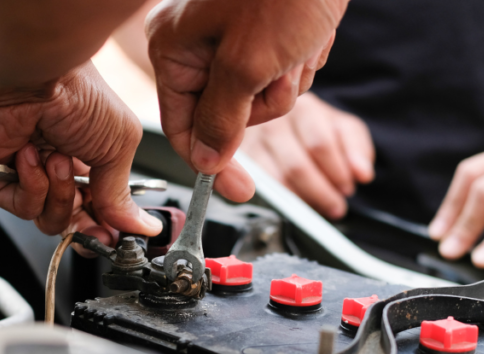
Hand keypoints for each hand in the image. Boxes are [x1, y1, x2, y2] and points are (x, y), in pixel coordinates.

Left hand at [0, 61, 161, 243]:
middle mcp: (51, 164)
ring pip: (46, 218)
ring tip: (58, 159)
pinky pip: (20, 206)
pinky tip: (29, 155)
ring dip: (60, 194)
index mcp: (83, 154)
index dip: (105, 224)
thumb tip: (142, 227)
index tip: (116, 236)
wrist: (28, 74)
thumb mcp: (117, 145)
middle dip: (84, 225)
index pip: (94, 204)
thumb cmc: (74, 91)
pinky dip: (32, 185)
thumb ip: (122, 194)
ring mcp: (19, 172)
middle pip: (69, 219)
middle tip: (96, 230)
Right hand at [146, 0, 345, 200]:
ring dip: (288, 81)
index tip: (240, 189)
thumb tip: (206, 160)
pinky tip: (307, 33)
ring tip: (295, 43)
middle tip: (278, 66)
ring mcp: (234, 38)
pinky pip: (284, 73)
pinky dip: (303, 60)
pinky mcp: (267, 32)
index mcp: (175, 49)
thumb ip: (223, 120)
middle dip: (265, 100)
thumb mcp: (247, 64)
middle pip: (229, 115)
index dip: (212, 162)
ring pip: (262, 97)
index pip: (183, 127)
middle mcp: (198, 44)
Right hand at [241, 93, 373, 218]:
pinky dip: (280, 203)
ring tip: (318, 209)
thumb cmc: (310, 127)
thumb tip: (363, 174)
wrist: (272, 117)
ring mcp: (251, 143)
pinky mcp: (238, 165)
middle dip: (321, 192)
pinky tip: (294, 207)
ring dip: (301, 201)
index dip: (337, 172)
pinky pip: (260, 190)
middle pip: (297, 166)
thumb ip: (355, 146)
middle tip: (336, 206)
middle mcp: (272, 122)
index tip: (347, 189)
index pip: (320, 144)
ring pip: (277, 181)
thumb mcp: (339, 128)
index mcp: (303, 109)